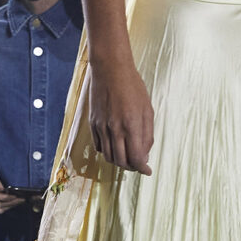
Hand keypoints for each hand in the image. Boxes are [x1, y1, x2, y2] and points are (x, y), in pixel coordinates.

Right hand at [87, 60, 153, 175]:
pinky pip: (99, 146)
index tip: (147, 170)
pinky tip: (115, 146)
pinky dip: (108, 152)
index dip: (143, 168)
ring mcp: (101, 127)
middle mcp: (114, 129)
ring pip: (109, 157)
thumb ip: (147, 134)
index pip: (136, 158)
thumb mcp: (148, 109)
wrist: (110, 69)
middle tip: (138, 164)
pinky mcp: (93, 123)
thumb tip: (144, 155)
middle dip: (132, 167)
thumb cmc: (132, 87)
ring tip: (128, 157)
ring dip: (119, 162)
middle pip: (121, 162)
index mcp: (131, 125)